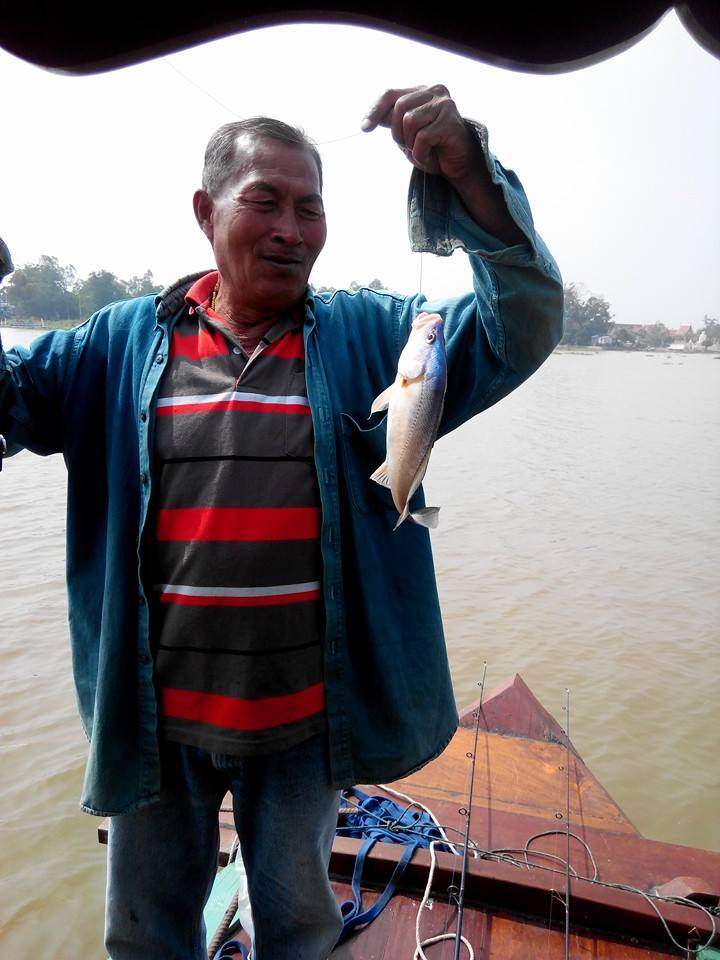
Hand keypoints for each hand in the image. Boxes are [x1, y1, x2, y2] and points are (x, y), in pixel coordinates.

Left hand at [361, 85, 480, 182]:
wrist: (458, 165)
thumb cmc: (432, 149)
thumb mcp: (406, 134)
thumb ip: (392, 121)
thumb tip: (370, 118)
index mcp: (421, 91)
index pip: (390, 94)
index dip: (375, 110)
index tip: (364, 127)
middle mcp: (435, 91)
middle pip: (399, 108)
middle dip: (397, 133)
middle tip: (408, 147)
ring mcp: (445, 104)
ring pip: (410, 121)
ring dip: (410, 144)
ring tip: (421, 151)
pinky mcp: (451, 122)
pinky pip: (423, 138)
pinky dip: (420, 154)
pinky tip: (429, 158)